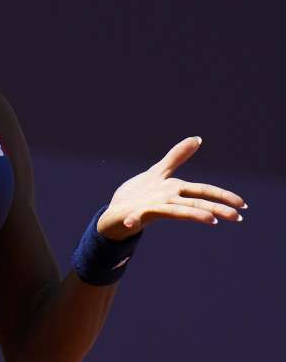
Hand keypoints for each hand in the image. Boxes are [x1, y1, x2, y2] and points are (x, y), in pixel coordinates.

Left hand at [97, 136, 246, 239]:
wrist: (117, 212)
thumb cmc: (139, 194)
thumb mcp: (159, 171)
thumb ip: (177, 156)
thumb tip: (197, 138)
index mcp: (176, 191)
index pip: (204, 191)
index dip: (223, 196)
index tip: (243, 205)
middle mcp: (168, 201)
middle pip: (195, 203)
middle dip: (217, 209)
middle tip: (237, 218)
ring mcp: (152, 208)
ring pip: (175, 211)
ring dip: (191, 214)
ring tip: (210, 220)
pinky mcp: (134, 213)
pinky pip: (135, 216)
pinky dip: (134, 219)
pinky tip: (130, 223)